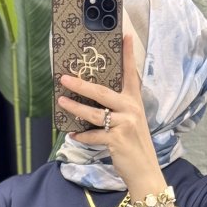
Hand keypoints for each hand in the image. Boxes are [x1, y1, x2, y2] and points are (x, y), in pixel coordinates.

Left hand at [57, 28, 159, 188]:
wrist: (145, 171)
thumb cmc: (135, 146)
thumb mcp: (132, 123)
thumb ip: (118, 110)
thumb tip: (94, 102)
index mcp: (134, 102)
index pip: (131, 74)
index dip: (128, 55)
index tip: (125, 35)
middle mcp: (131, 110)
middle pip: (102, 92)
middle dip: (81, 84)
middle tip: (64, 78)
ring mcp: (124, 124)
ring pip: (94, 113)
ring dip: (75, 108)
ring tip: (61, 102)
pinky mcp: (117, 140)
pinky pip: (93, 135)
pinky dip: (82, 137)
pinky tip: (73, 136)